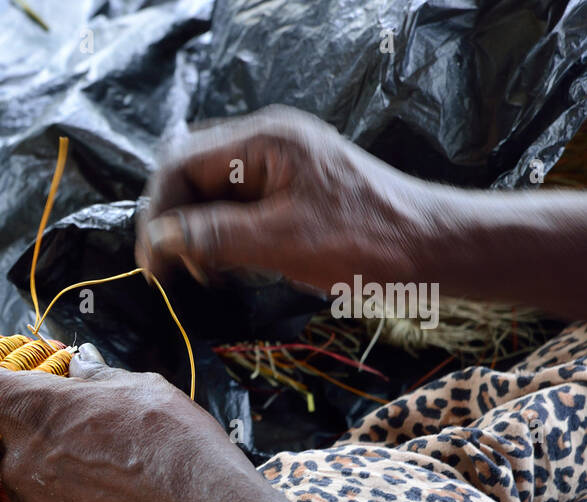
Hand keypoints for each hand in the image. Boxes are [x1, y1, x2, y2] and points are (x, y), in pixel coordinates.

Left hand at [0, 322, 260, 501]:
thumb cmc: (174, 443)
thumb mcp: (135, 386)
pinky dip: (71, 490)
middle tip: (84, 412)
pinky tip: (115, 488)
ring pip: (27, 466)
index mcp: (31, 408)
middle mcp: (19, 458)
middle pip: (2, 425)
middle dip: (34, 413)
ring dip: (56, 454)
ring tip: (113, 456)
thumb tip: (75, 370)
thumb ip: (90, 379)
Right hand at [134, 105, 436, 293]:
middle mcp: (268, 144)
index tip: (152, 262)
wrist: (433, 250)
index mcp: (264, 141)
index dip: (158, 213)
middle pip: (191, 177)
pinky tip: (227, 268)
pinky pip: (237, 209)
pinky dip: (222, 239)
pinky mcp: (291, 192)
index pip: (180, 165)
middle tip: (173, 272)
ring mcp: (280, 167)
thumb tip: (157, 240)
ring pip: (211, 195)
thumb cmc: (364, 243)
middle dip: (174, 224)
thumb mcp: (279, 242)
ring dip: (196, 235)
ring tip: (203, 274)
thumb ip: (212, 236)